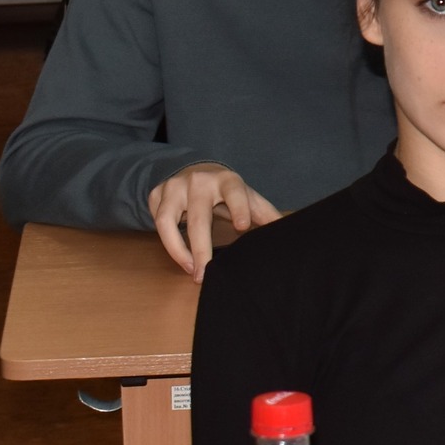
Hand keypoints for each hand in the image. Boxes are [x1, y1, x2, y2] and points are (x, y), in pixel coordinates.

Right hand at [147, 163, 280, 282]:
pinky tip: (181, 257)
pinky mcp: (156, 195)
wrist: (196, 170)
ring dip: (177, 249)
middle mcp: (199, 182)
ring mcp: (174, 187)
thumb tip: (287, 230)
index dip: (239, 208)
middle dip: (201, 248)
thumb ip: (265, 214)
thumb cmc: (226, 191)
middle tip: (205, 273)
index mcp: (227, 180)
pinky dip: (167, 242)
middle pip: (197, 217)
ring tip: (192, 270)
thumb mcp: (248, 198)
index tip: (242, 227)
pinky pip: (156, 222)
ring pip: (167, 220)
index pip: (234, 192)